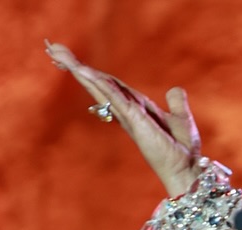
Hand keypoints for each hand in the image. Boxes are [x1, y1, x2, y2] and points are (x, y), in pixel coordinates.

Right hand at [45, 40, 201, 196]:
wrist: (188, 169)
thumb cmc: (182, 150)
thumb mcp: (180, 118)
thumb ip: (175, 103)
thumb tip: (174, 90)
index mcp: (134, 109)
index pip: (110, 86)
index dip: (94, 72)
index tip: (71, 59)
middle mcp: (126, 112)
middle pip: (99, 84)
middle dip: (76, 67)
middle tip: (54, 49)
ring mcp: (128, 116)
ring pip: (100, 88)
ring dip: (80, 70)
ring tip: (58, 54)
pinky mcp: (134, 121)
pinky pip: (115, 98)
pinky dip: (100, 84)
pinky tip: (84, 71)